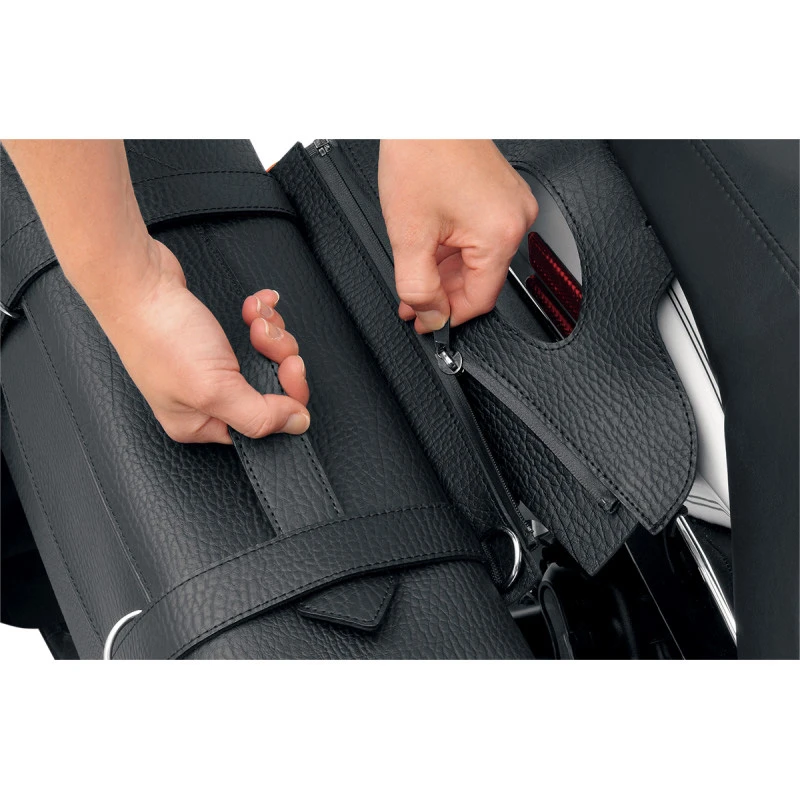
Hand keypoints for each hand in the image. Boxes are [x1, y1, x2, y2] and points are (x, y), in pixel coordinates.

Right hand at [93, 238, 309, 444]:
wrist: (136, 278)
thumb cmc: (161, 335)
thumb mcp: (215, 389)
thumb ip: (260, 415)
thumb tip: (297, 425)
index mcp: (201, 424)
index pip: (263, 425)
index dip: (285, 398)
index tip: (289, 369)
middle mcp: (205, 400)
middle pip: (270, 390)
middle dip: (279, 358)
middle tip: (266, 339)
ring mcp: (208, 368)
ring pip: (267, 358)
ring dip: (270, 333)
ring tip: (254, 319)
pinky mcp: (213, 338)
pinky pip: (256, 333)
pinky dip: (261, 317)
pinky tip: (255, 304)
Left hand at [378, 140, 538, 332]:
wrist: (425, 108)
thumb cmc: (421, 152)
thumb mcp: (409, 234)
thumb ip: (417, 286)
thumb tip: (429, 315)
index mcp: (501, 233)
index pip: (480, 299)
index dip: (448, 316)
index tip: (426, 322)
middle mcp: (516, 220)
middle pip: (479, 280)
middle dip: (442, 294)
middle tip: (412, 300)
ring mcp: (511, 205)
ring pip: (477, 260)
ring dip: (445, 273)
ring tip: (414, 274)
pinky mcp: (501, 195)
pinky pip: (480, 237)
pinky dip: (454, 250)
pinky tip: (430, 250)